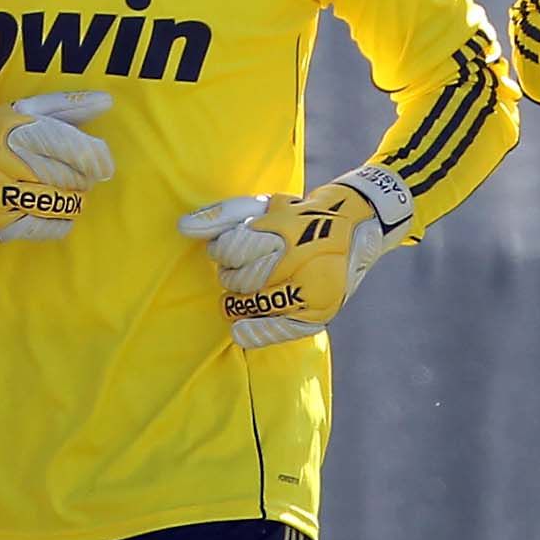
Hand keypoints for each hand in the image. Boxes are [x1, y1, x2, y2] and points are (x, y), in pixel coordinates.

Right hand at [0, 90, 113, 240]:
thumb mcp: (18, 112)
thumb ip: (63, 108)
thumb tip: (106, 102)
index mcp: (9, 131)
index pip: (67, 145)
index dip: (94, 157)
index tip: (104, 165)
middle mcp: (1, 163)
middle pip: (68, 177)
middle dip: (83, 179)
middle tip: (80, 178)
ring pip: (61, 203)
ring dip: (73, 200)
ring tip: (66, 193)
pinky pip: (48, 228)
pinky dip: (59, 221)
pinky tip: (54, 211)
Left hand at [180, 163, 412, 346]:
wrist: (357, 226)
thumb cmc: (298, 217)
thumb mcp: (264, 207)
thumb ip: (223, 216)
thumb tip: (182, 227)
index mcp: (289, 227)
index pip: (233, 249)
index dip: (223, 251)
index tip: (227, 249)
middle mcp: (305, 258)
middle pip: (241, 279)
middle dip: (231, 276)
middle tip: (239, 272)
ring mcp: (315, 287)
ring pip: (254, 305)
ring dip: (238, 302)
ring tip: (244, 293)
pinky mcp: (321, 310)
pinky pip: (278, 329)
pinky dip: (256, 332)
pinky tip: (241, 330)